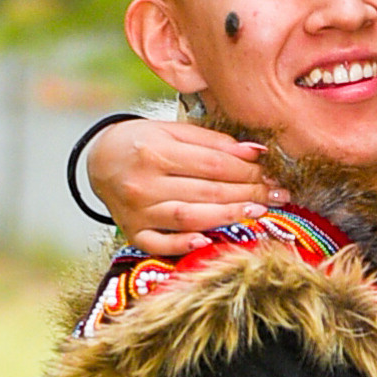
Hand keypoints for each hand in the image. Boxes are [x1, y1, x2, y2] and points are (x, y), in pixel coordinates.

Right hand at [89, 118, 288, 256]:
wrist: (99, 160)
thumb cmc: (142, 143)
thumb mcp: (172, 131)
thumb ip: (213, 141)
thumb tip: (256, 151)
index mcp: (154, 151)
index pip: (213, 165)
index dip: (248, 171)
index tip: (273, 174)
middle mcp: (144, 182)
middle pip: (207, 191)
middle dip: (248, 193)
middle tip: (277, 195)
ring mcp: (138, 210)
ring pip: (190, 217)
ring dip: (228, 216)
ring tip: (258, 211)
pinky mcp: (133, 232)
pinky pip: (159, 244)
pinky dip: (183, 245)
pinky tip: (208, 240)